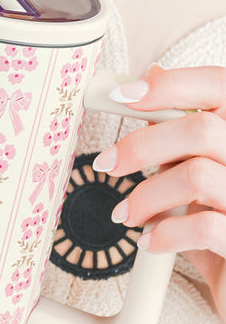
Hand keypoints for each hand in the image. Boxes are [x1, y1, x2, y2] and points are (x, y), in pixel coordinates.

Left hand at [93, 65, 225, 321]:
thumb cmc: (223, 230)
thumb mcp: (204, 179)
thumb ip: (185, 138)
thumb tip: (151, 81)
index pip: (220, 86)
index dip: (171, 85)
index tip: (123, 95)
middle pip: (201, 130)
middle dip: (141, 145)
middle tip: (108, 164)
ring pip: (196, 177)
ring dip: (146, 196)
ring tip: (127, 215)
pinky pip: (204, 228)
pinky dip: (165, 233)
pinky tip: (151, 242)